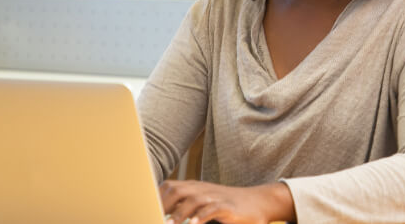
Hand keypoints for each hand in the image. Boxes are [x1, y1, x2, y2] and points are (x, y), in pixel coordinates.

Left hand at [160, 180, 294, 223]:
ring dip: (179, 213)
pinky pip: (212, 209)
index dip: (155, 197)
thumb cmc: (228, 206)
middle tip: (152, 217)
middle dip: (161, 204)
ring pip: (193, 199)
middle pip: (176, 190)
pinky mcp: (228, 206)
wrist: (259, 202)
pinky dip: (201, 216)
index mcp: (194, 188)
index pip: (169, 186)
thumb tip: (166, 217)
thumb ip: (186, 208)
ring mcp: (215, 196)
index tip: (144, 209)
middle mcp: (202, 189)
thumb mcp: (205, 204)